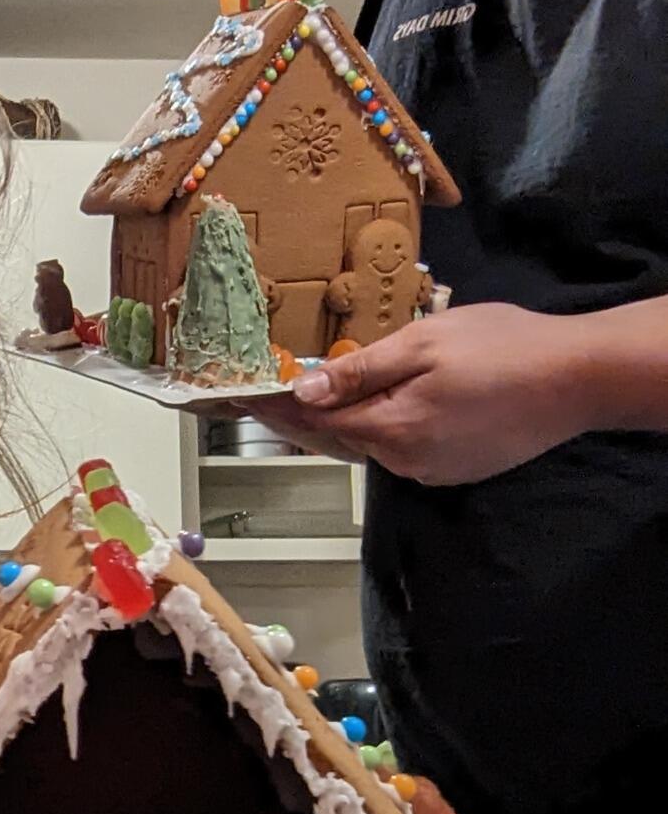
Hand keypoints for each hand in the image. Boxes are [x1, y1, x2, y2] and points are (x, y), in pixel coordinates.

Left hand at [262, 304, 595, 485]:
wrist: (578, 379)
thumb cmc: (504, 347)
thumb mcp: (424, 343)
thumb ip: (360, 371)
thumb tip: (303, 390)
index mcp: (391, 428)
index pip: (314, 424)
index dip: (273, 410)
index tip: (236, 398)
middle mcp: (404, 460)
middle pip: (335, 440)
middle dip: (294, 420)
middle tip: (255, 400)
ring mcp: (430, 470)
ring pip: (367, 446)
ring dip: (335, 425)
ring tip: (298, 403)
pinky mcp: (454, 468)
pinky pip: (398, 449)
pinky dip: (374, 430)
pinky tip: (365, 410)